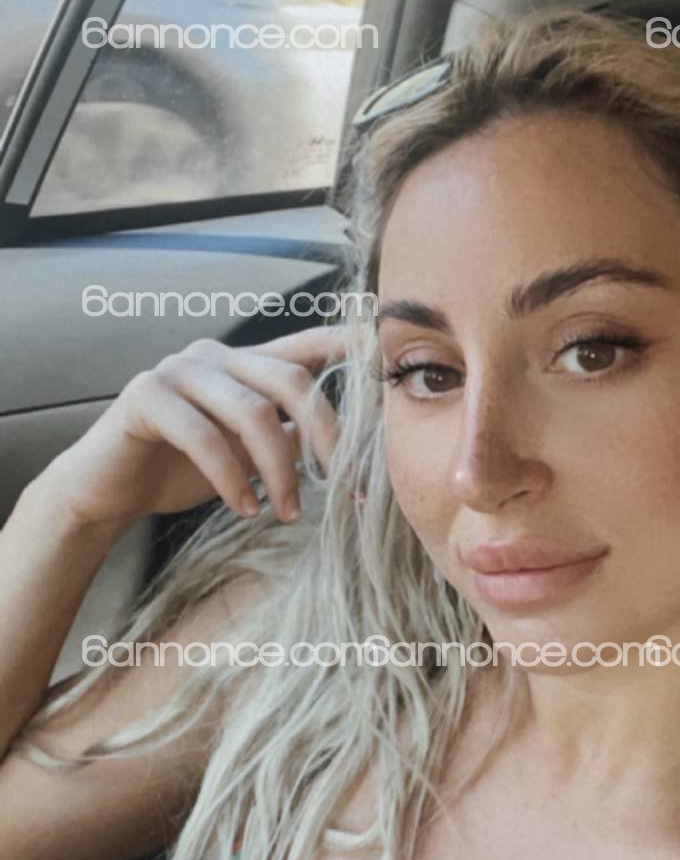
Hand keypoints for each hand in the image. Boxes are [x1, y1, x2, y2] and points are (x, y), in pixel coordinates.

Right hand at [38, 325, 347, 528]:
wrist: (109, 489)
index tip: (388, 360)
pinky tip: (244, 508)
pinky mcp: (146, 397)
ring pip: (253, 412)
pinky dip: (232, 478)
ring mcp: (178, 370)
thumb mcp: (251, 454)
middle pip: (291, 381)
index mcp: (245, 363)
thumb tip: (354, 450)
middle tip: (346, 489)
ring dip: (280, 471)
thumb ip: (291, 437)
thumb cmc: (184, 470)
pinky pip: (204, 437)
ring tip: (288, 514)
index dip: (349, 345)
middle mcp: (215, 355)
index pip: (307, 346)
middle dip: (327, 438)